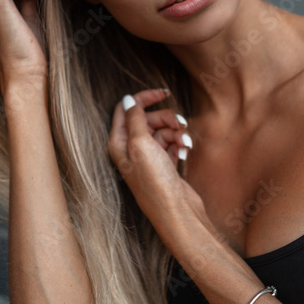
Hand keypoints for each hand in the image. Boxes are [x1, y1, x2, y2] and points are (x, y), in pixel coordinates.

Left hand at [107, 88, 207, 227]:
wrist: (176, 211)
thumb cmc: (155, 181)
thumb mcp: (140, 144)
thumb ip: (134, 118)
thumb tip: (128, 98)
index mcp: (118, 143)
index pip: (127, 109)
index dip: (144, 98)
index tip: (164, 93)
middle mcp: (130, 149)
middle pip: (148, 119)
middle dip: (166, 118)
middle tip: (180, 124)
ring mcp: (147, 158)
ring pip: (162, 131)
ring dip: (176, 132)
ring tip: (185, 142)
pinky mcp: (163, 165)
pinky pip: (171, 144)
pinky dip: (179, 143)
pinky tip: (186, 151)